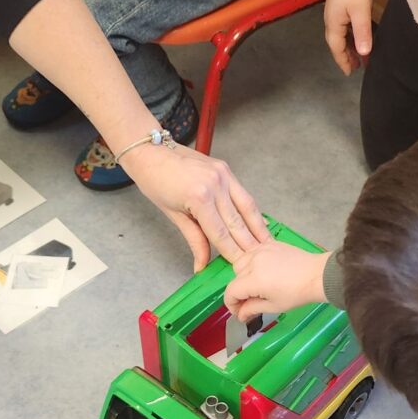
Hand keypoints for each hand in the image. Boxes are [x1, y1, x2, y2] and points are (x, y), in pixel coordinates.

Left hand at [122, 141, 271, 271]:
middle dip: (249, 244)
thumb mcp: (173, 215)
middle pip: (237, 222)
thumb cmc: (155, 181)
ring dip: (258, 228)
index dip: (232, 252)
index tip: (240, 266)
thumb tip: (202, 264)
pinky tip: (260, 223)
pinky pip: (243, 194)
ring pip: (247, 207)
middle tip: (259, 262)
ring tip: (267, 245)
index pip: (221, 233)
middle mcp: (215, 184)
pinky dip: (252, 210)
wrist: (150, 151)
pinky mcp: (225, 169)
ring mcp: (223, 174)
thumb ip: (194, 239)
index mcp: (199, 197)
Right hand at [224, 240, 329, 321]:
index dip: (232, 305)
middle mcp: (253, 261)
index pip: (231, 291)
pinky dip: (251, 262)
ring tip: (257, 285)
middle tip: (251, 301)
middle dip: (239, 291)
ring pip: (240, 262)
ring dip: (243, 275)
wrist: (317, 275)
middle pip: (234, 277)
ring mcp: (260, 250)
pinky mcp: (268, 243)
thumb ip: (252, 309)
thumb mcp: (274, 306)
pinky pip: (251, 252)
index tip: (241, 312)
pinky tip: (263, 270)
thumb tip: (240, 315)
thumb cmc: (297, 294)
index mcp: (254, 279)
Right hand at [323, 0, 373, 74]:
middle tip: (357, 67)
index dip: (343, 61)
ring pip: (342, 36)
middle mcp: (331, 21)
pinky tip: (359, 40)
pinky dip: (352, 37)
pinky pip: (345, 28)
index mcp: (333, 24)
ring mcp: (335, 14)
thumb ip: (362, 33)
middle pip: (337, 44)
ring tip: (360, 57)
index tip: (350, 73)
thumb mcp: (361, 12)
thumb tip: (364, 54)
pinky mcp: (342, 8)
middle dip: (346, 56)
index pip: (337, 48)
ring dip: (350, 48)